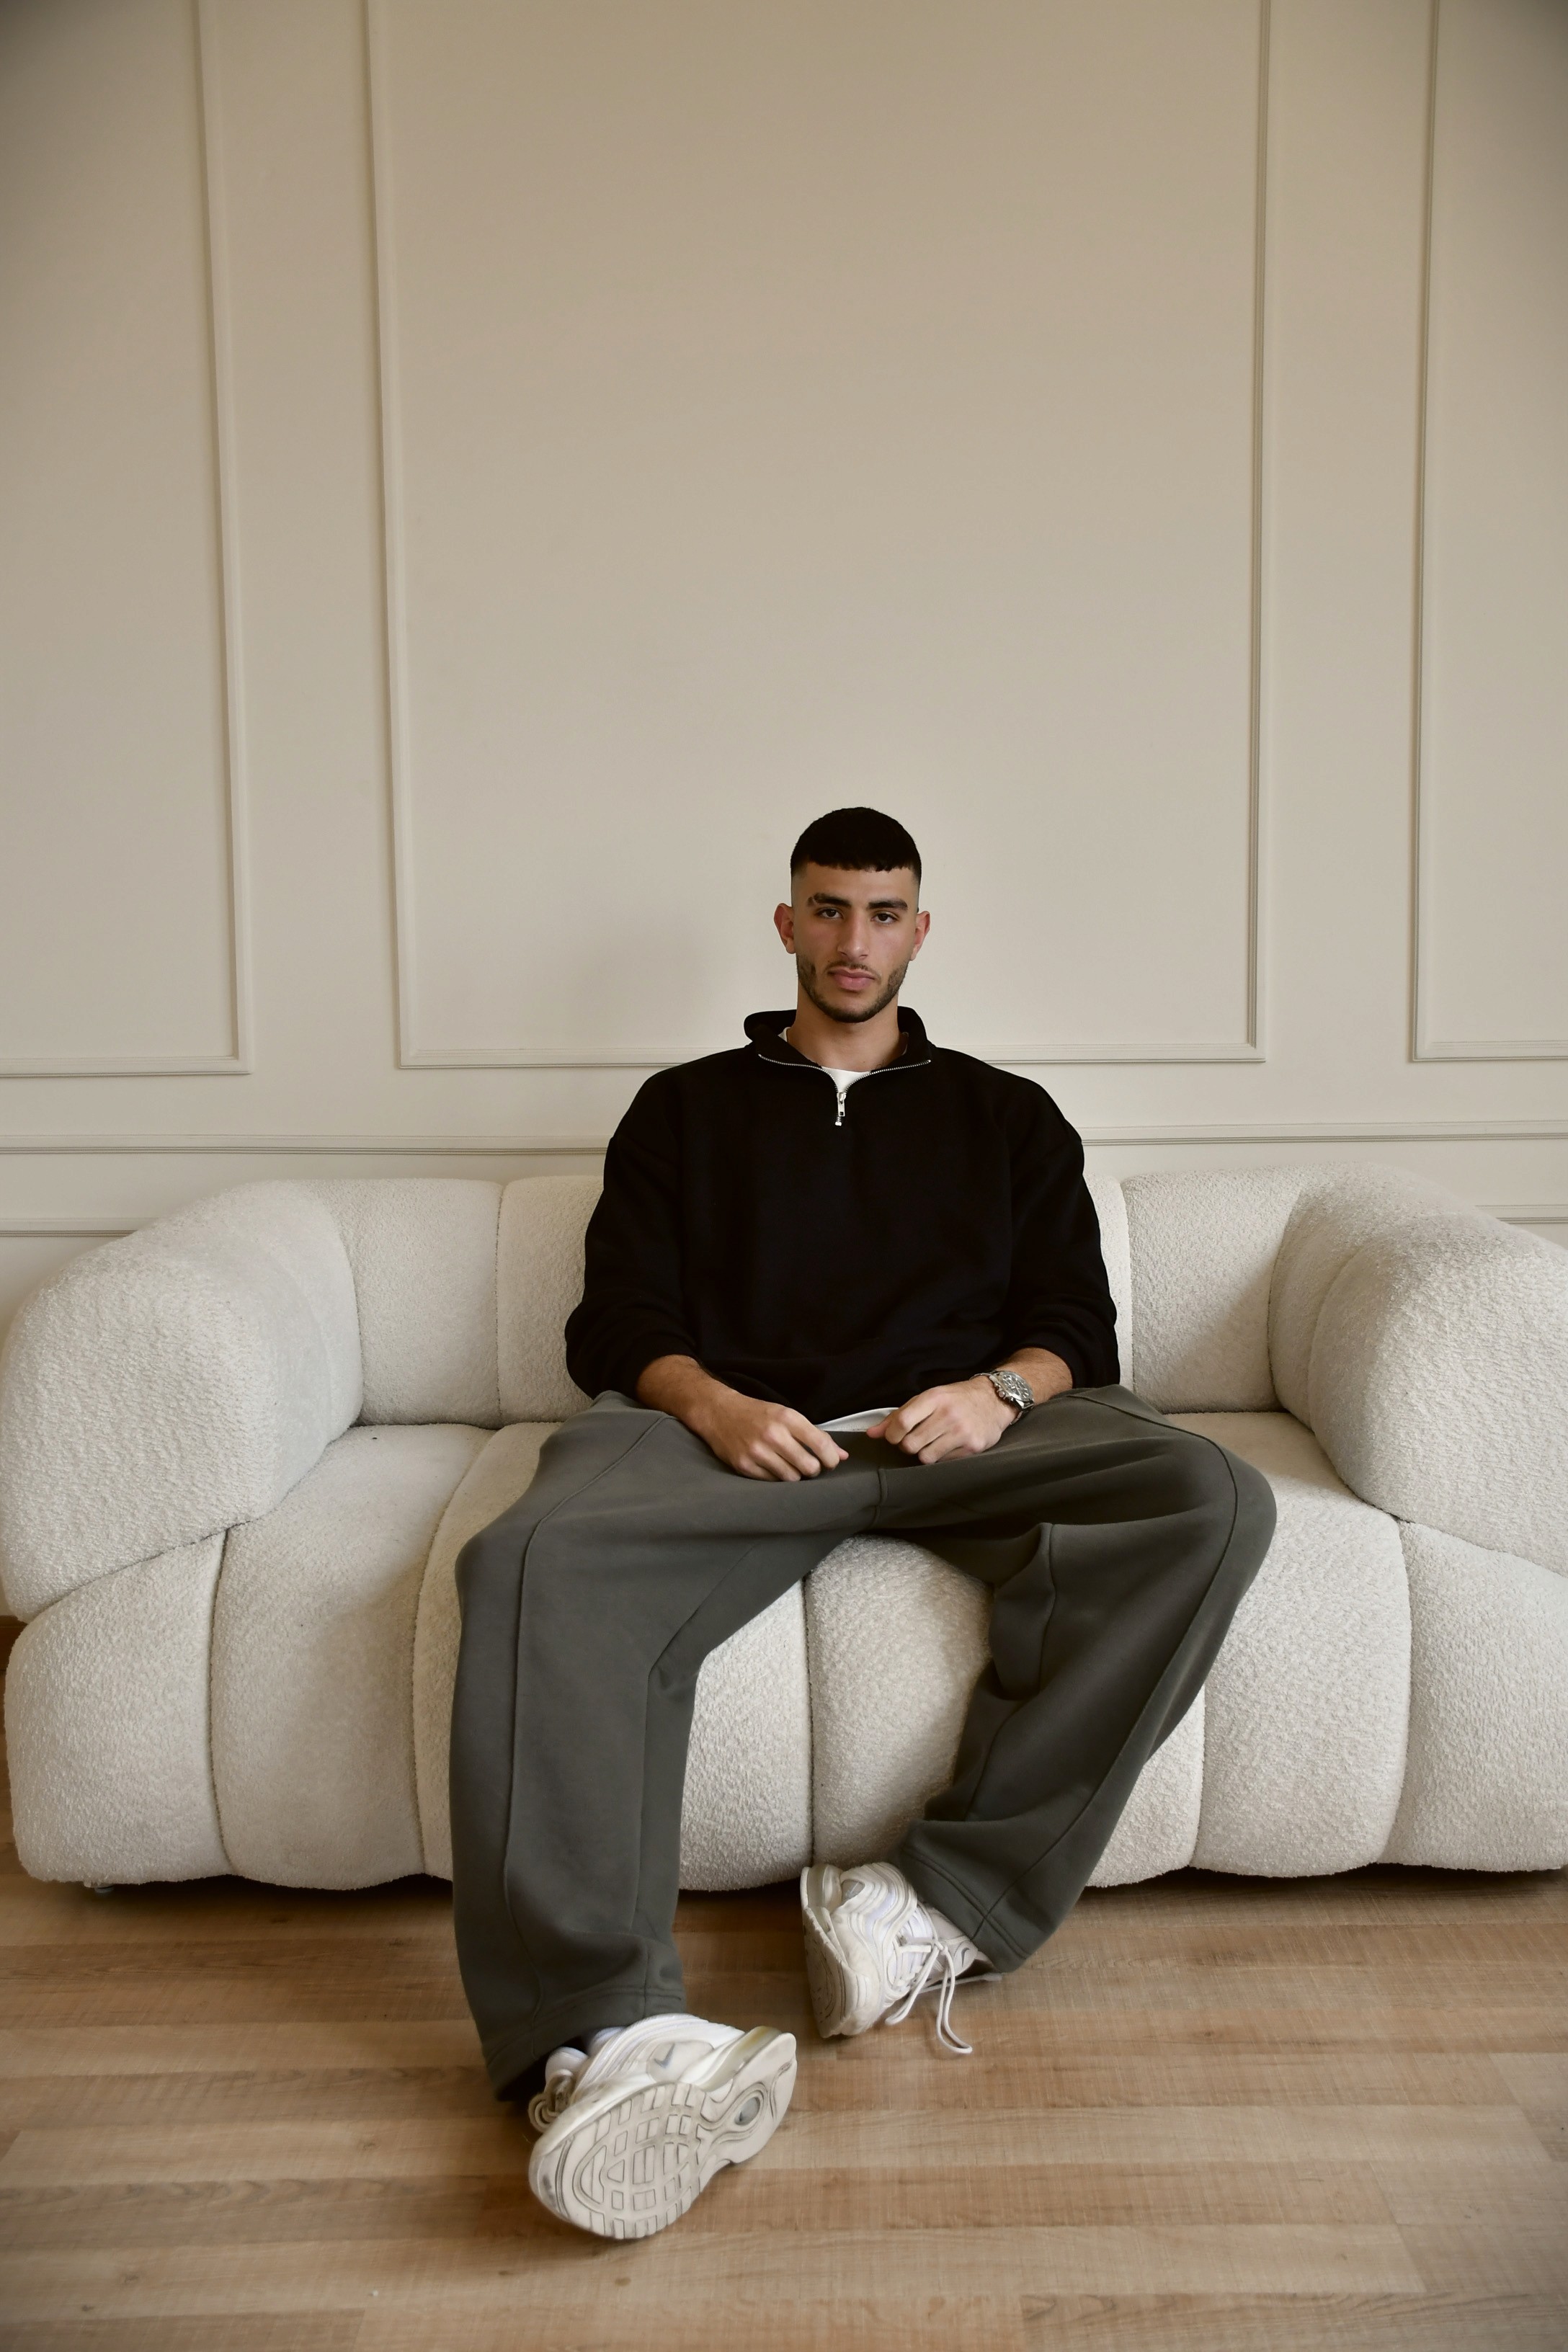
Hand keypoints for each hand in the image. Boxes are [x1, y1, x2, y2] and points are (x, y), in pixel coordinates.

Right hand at [694, 1389, 848, 1481]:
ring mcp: (757, 1452)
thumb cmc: (758, 1414)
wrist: (719, 1413)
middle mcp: (773, 1435)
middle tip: (809, 1465)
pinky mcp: (744, 1466)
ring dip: (795, 1475)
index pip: (821, 1445)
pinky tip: (773, 1467)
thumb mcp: (787, 1416)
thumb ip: (816, 1435)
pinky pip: (772, 1482)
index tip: (832, 1462)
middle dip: (814, 1470)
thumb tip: (843, 1455)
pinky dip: (776, 1478)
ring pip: (792, 1478)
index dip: (832, 1459)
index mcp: (787, 1418)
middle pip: (809, 1467)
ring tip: (789, 1465)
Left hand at [867, 1376, 1015, 1464]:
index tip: (893, 1437)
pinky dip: (941, 1457)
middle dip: (908, 1446)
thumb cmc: (956, 1399)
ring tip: (932, 1443)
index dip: (891, 1435)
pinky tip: (947, 1445)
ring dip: (924, 1453)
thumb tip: (872, 1433)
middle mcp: (948, 1414)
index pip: (902, 1422)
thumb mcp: (927, 1399)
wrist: (994, 1400)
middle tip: (915, 1440)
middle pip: (911, 1444)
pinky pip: (944, 1462)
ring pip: (926, 1457)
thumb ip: (898, 1416)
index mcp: (934, 1398)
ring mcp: (962, 1431)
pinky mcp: (972, 1446)